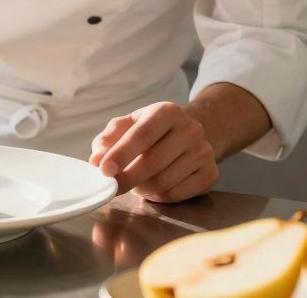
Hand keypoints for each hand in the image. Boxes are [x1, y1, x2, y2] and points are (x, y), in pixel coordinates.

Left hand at [90, 102, 218, 202]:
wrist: (188, 135)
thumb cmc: (150, 131)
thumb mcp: (127, 125)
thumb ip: (108, 139)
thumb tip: (96, 160)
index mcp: (167, 111)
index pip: (141, 135)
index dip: (120, 155)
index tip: (103, 170)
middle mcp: (191, 129)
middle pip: (153, 162)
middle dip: (127, 179)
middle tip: (112, 187)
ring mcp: (204, 152)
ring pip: (164, 182)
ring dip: (142, 189)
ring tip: (135, 183)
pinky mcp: (210, 174)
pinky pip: (177, 194)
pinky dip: (158, 196)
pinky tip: (152, 188)